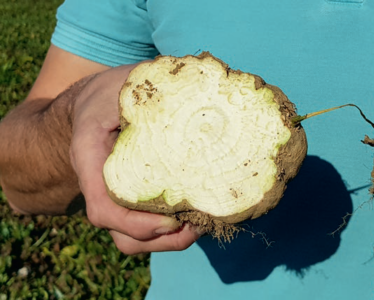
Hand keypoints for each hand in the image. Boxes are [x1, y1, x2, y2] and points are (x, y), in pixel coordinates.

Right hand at [70, 64, 201, 254]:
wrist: (93, 101)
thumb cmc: (111, 91)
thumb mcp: (125, 85)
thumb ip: (149, 98)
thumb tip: (201, 100)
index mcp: (91, 159)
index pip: (104, 209)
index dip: (137, 224)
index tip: (174, 219)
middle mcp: (99, 187)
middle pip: (124, 235)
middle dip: (165, 240)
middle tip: (200, 223)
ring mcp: (115, 198)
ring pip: (135, 239)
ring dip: (171, 241)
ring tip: (203, 223)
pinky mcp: (131, 200)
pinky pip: (147, 229)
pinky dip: (172, 231)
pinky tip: (198, 214)